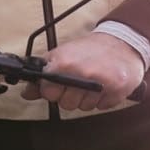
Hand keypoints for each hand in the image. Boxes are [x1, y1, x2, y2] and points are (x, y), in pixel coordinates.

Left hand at [19, 32, 145, 110]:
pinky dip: (102, 99)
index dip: (51, 90)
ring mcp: (101, 83)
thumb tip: (26, 92)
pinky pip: (102, 107)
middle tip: (78, 82)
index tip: (58, 84)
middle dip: (70, 96)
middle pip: (66, 104)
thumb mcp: (63, 55)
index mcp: (65, 62)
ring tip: (93, 81)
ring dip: (87, 98)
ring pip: (84, 107)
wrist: (123, 41)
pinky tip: (104, 85)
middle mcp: (82, 73)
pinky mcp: (117, 91)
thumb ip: (44, 74)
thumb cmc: (91, 48)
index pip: (48, 92)